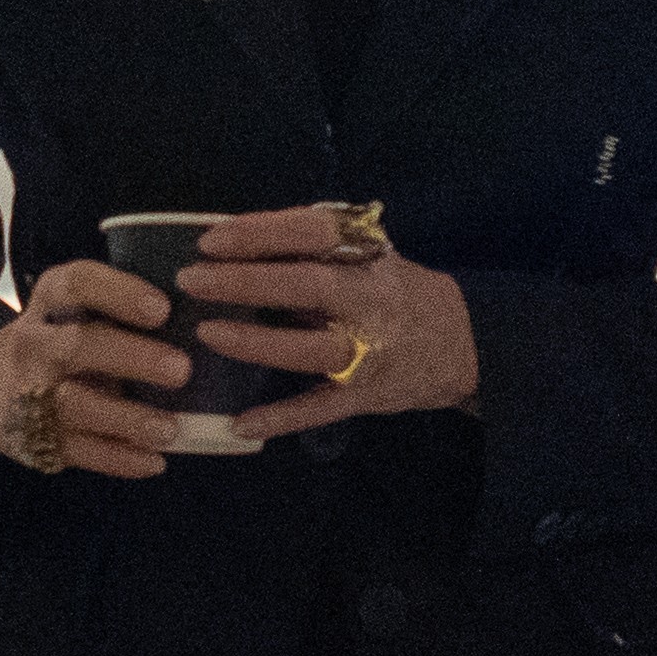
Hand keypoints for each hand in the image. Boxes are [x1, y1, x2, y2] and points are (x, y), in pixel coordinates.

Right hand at [0, 258, 204, 481]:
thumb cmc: (60, 340)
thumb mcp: (73, 311)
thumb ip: (120, 309)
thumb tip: (203, 313)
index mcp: (49, 303)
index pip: (76, 284)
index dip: (119, 293)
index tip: (162, 308)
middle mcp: (34, 345)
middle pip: (78, 346)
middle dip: (132, 357)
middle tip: (182, 369)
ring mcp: (31, 395)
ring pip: (76, 405)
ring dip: (127, 418)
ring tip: (170, 429)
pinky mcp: (36, 439)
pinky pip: (78, 451)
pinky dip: (118, 458)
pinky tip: (154, 461)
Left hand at [183, 204, 481, 440]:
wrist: (465, 344)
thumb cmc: (399, 291)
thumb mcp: (371, 254)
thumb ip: (318, 248)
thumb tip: (237, 239)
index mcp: (368, 258)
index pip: (313, 233)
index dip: (261, 232)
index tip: (211, 238)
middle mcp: (370, 301)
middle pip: (308, 287)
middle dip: (247, 282)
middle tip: (192, 279)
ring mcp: (369, 352)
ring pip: (310, 349)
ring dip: (257, 343)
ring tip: (208, 333)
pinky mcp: (365, 396)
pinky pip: (318, 409)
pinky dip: (280, 419)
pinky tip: (240, 423)